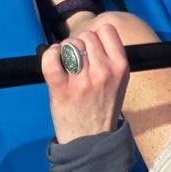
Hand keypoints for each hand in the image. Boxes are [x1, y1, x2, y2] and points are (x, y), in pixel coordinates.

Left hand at [41, 22, 129, 144]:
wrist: (91, 141)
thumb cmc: (104, 108)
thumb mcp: (120, 82)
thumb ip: (111, 58)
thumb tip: (91, 37)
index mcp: (120, 67)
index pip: (107, 30)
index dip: (97, 36)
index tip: (92, 47)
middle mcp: (103, 71)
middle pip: (87, 36)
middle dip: (81, 44)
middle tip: (79, 60)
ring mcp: (82, 81)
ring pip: (71, 44)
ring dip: (66, 50)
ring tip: (67, 63)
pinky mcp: (61, 89)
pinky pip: (52, 60)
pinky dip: (50, 55)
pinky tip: (54, 59)